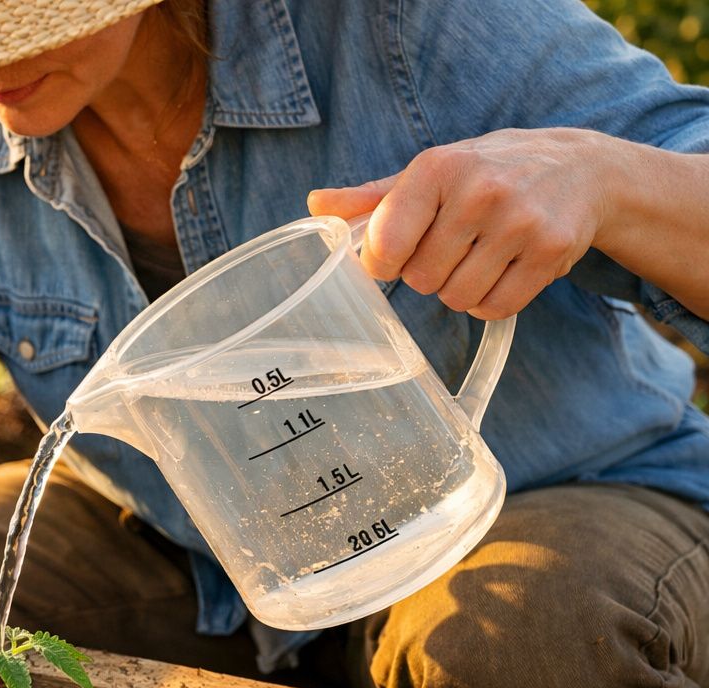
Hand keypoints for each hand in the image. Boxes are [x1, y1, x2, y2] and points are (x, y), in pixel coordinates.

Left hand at [307, 128, 616, 319]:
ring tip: (479, 257)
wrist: (583, 168)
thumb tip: (315, 205)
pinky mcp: (551, 251)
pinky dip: (491, 302)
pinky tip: (503, 271)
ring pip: (457, 298)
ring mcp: (520, 221)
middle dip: (427, 273)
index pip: (385, 243)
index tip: (395, 254)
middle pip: (420, 279)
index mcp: (437, 168)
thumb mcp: (432, 173)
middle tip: (452, 247)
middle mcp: (480, 190)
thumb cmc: (488, 172)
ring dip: (460, 290)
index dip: (382, 262)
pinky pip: (496, 308)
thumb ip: (372, 198)